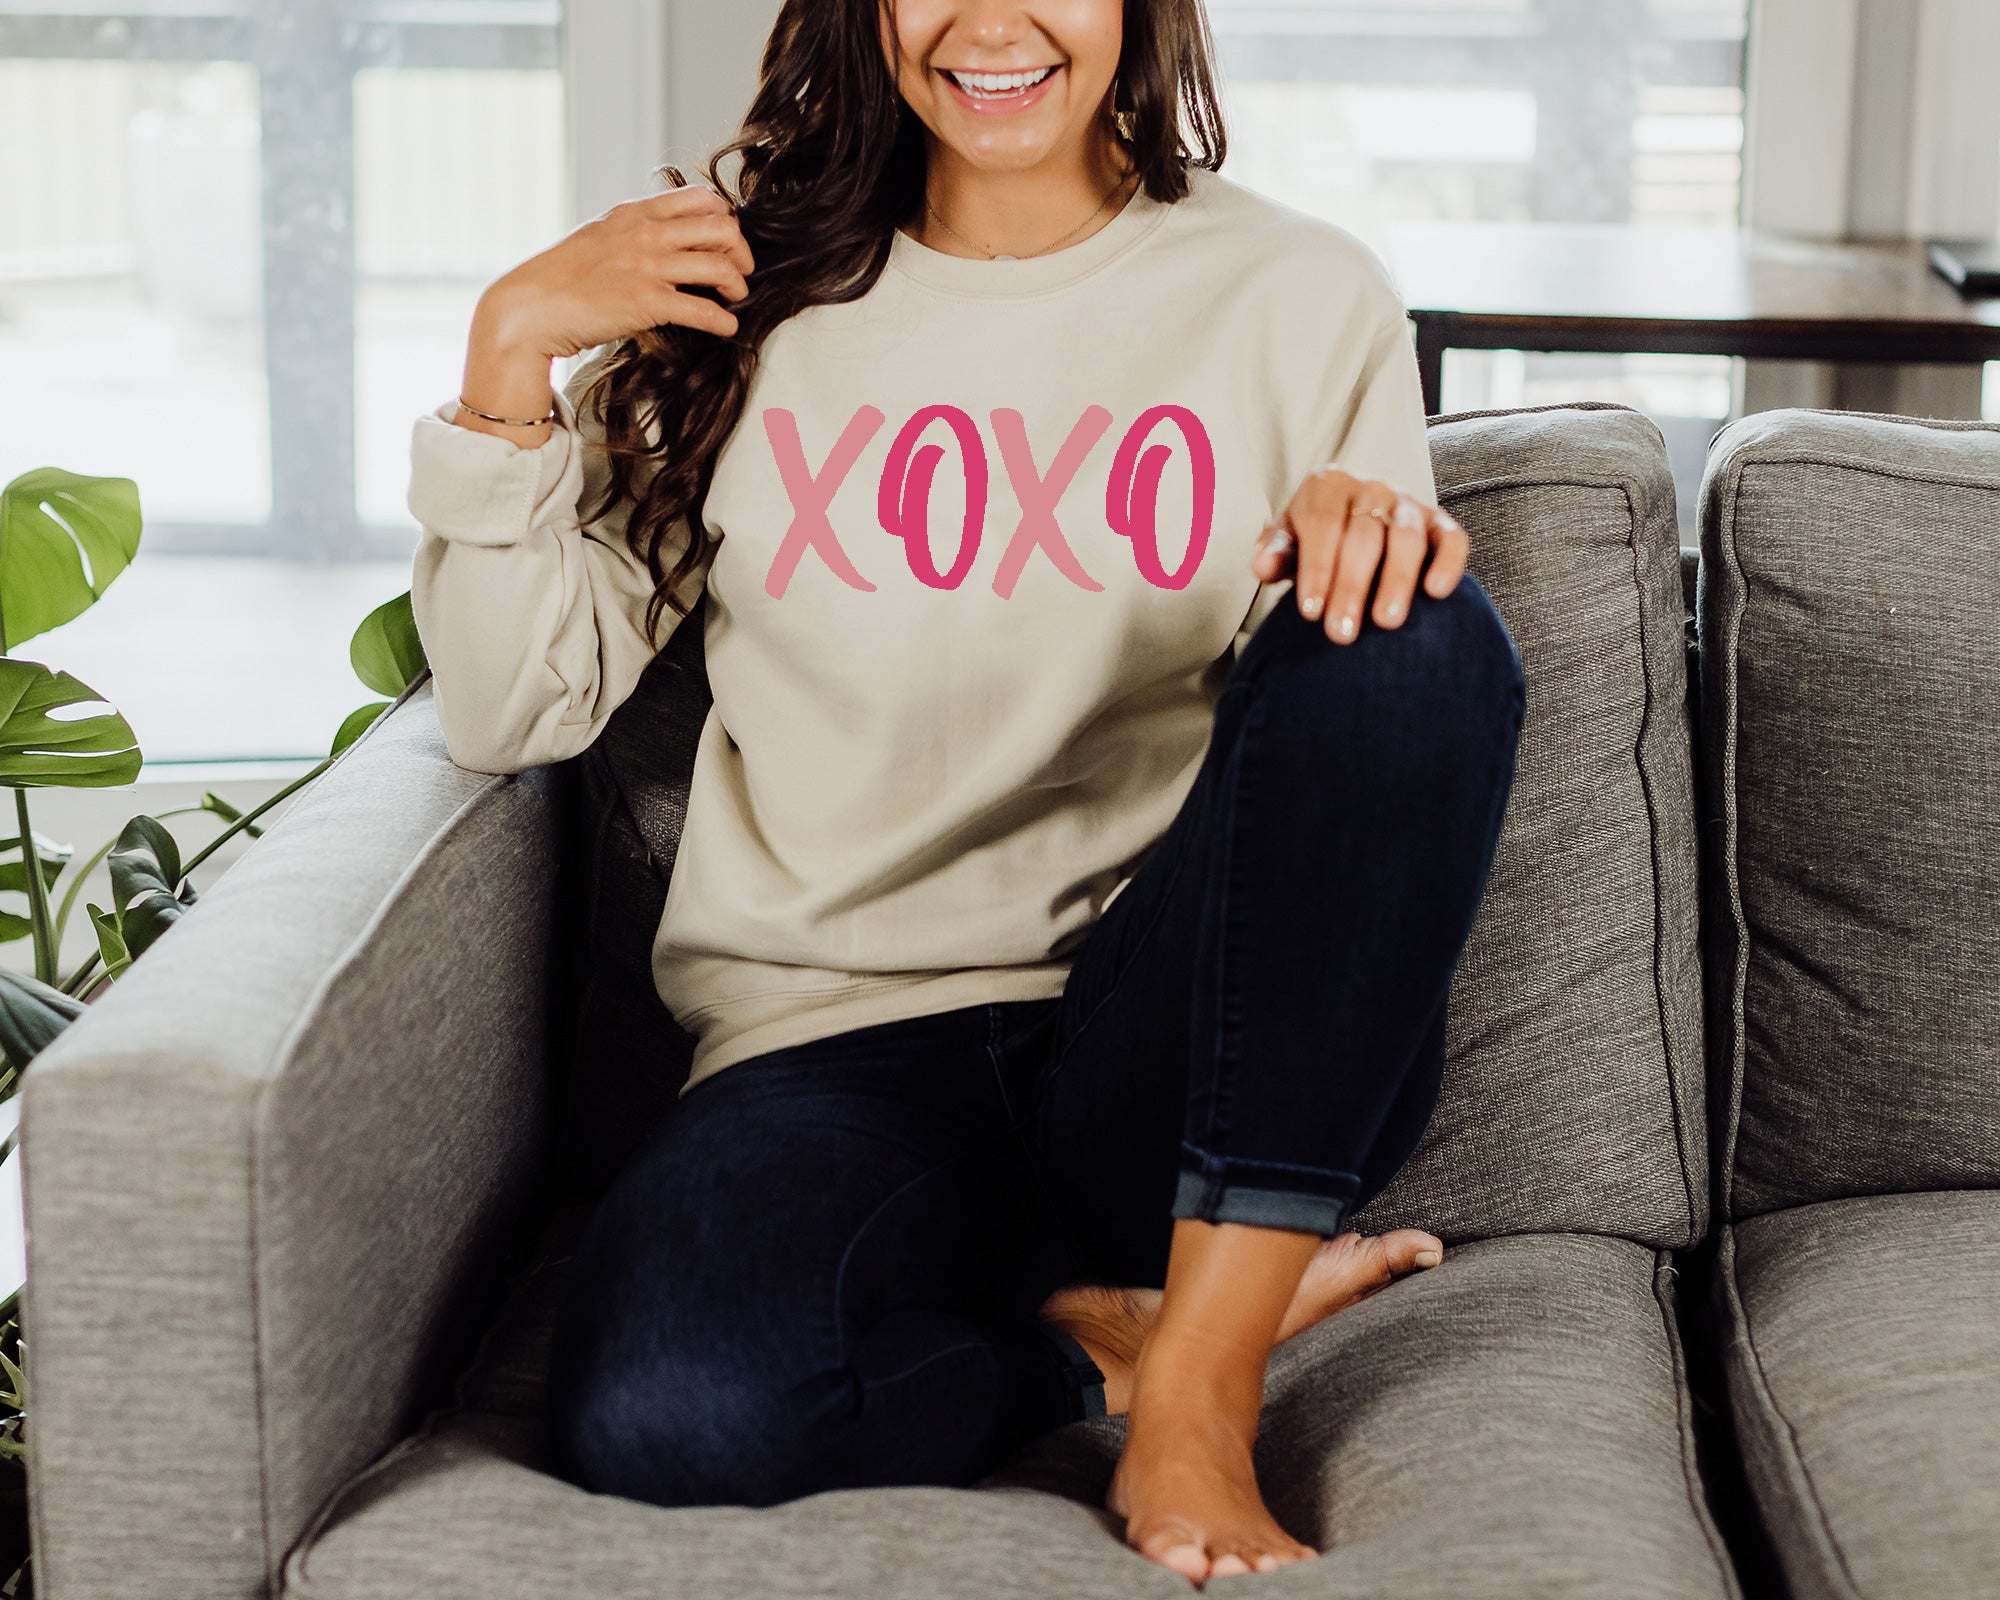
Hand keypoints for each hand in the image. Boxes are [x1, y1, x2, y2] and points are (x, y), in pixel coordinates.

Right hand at [452, 182, 754, 444]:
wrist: (528, 309)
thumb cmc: (558, 279)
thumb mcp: (596, 238)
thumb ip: (630, 233)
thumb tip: (661, 239)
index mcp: (633, 214)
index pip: (701, 199)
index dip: (726, 220)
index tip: (727, 242)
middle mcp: (644, 234)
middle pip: (722, 229)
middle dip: (741, 252)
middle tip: (742, 273)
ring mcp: (646, 267)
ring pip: (720, 266)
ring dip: (738, 286)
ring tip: (736, 299)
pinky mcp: (646, 303)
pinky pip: (704, 310)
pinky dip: (724, 321)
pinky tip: (727, 327)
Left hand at [1250, 466, 1469, 644]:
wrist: (1355, 523)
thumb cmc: (1316, 541)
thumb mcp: (1289, 542)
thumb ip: (1276, 553)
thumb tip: (1263, 568)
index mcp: (1329, 485)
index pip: (1323, 524)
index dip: (1317, 569)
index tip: (1310, 613)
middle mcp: (1372, 487)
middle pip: (1363, 536)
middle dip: (1351, 586)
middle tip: (1341, 633)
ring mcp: (1409, 504)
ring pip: (1407, 538)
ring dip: (1397, 580)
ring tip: (1386, 622)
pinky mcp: (1441, 524)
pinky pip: (1451, 540)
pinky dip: (1448, 564)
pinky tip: (1436, 593)